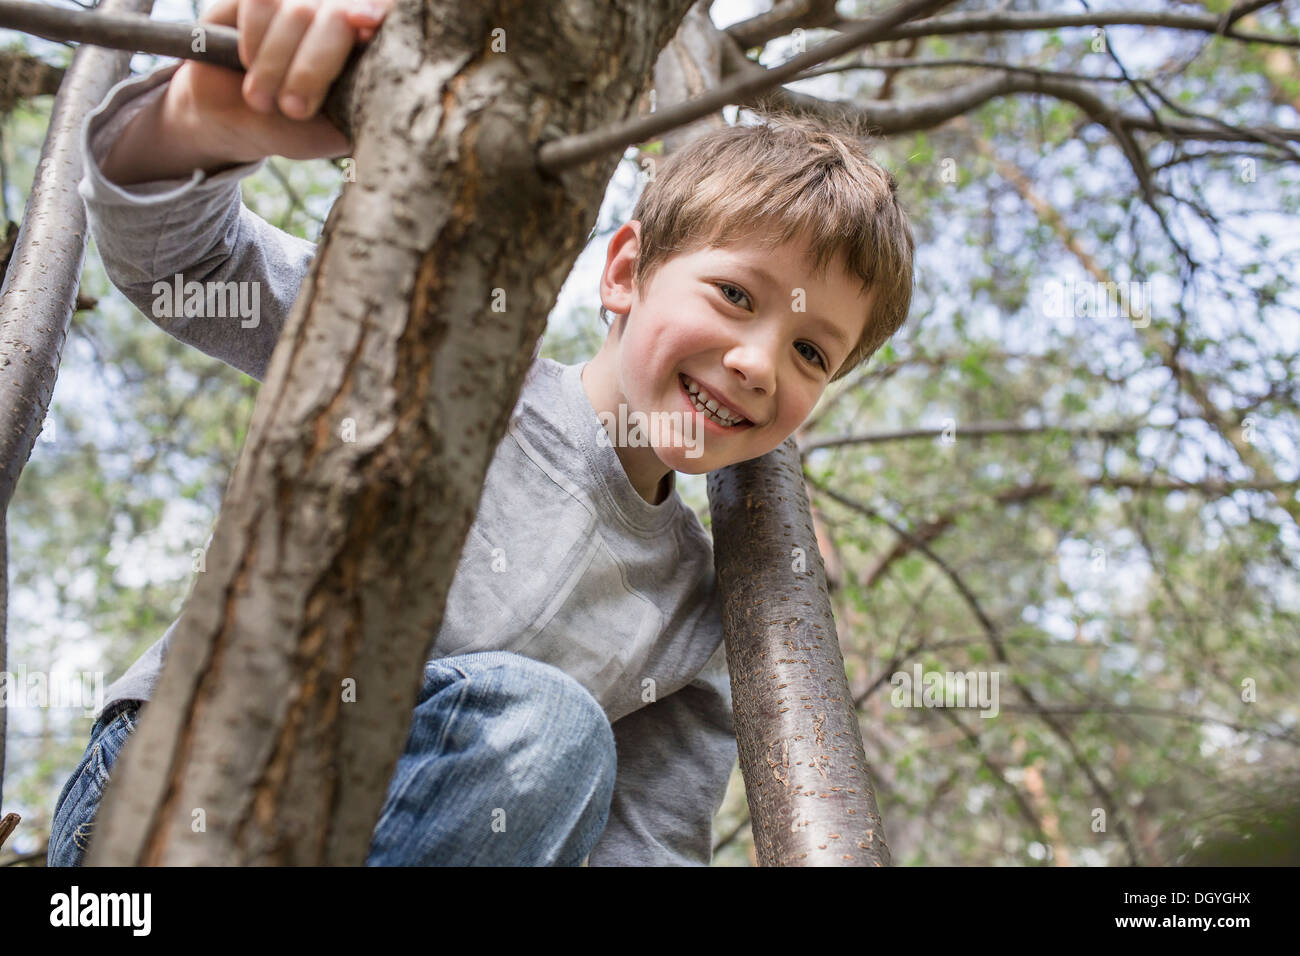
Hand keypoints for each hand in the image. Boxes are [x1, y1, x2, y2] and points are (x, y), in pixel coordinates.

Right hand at [170, 0, 394, 163]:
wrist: (231, 119)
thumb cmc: (289, 127)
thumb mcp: (328, 133)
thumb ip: (358, 115)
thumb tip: (387, 102)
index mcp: (362, 48)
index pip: (383, 15)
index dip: (375, 13)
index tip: (368, 26)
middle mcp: (335, 16)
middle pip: (338, 16)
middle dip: (312, 68)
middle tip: (292, 109)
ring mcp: (298, 2)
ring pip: (298, 11)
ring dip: (275, 64)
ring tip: (261, 102)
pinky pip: (260, 3)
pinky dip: (254, 39)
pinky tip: (248, 63)